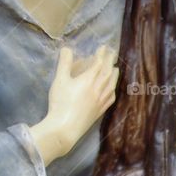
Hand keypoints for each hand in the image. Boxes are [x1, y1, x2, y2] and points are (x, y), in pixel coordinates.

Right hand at [30, 46, 118, 164]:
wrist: (66, 127)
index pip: (99, 63)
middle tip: (112, 53)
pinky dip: (113, 90)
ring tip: (116, 69)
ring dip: (114, 75)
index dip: (101, 54)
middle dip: (110, 61)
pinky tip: (112, 90)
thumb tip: (67, 48)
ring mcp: (101, 101)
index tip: (104, 47)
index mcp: (89, 79)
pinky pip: (111, 98)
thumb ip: (64, 63)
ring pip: (111, 85)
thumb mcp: (59, 80)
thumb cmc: (61, 102)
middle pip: (107, 72)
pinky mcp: (100, 111)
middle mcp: (98, 89)